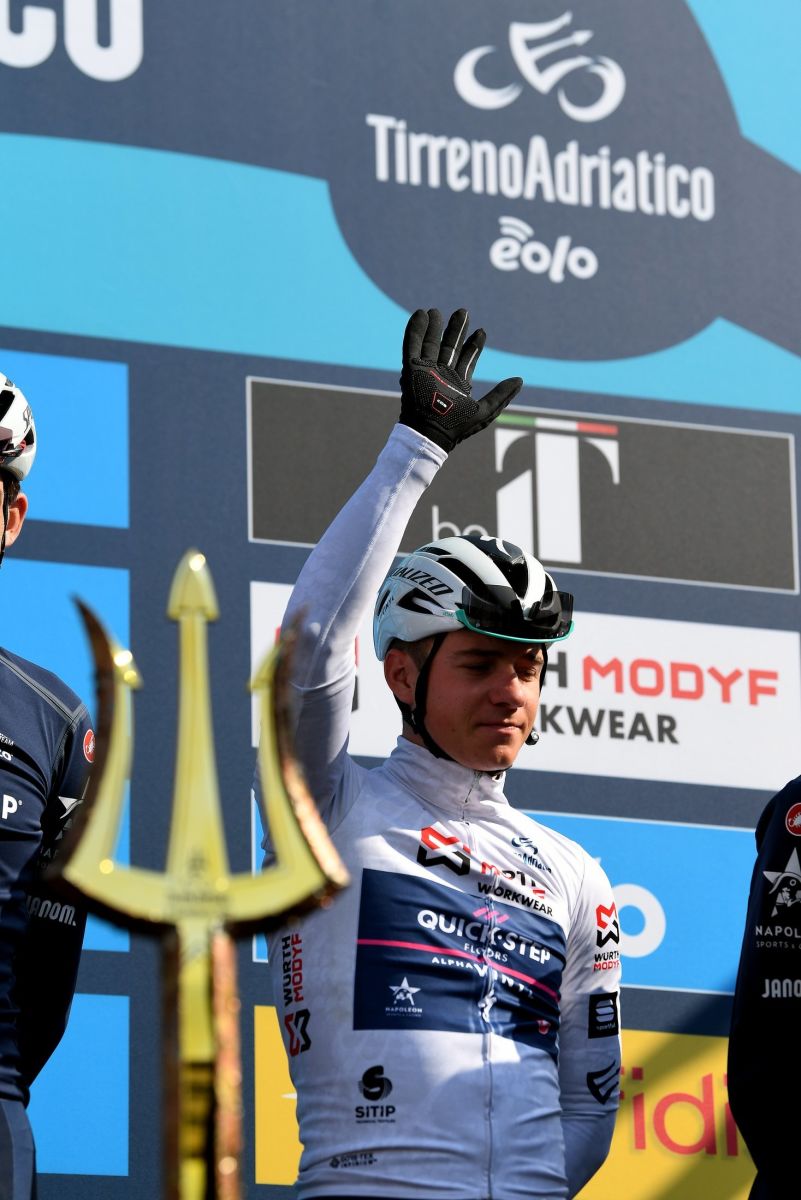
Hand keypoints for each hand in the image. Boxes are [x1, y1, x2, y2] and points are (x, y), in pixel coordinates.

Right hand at [399, 308, 521, 452]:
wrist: (430, 433)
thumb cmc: (457, 426)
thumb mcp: (485, 411)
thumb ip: (502, 395)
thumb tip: (520, 380)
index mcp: (458, 384)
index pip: (467, 359)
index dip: (474, 345)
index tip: (481, 331)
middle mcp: (442, 376)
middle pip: (449, 348)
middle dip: (455, 330)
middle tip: (463, 312)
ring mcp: (426, 371)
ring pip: (430, 344)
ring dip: (434, 327)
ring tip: (437, 311)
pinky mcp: (411, 369)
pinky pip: (411, 346)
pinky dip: (415, 331)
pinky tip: (420, 315)